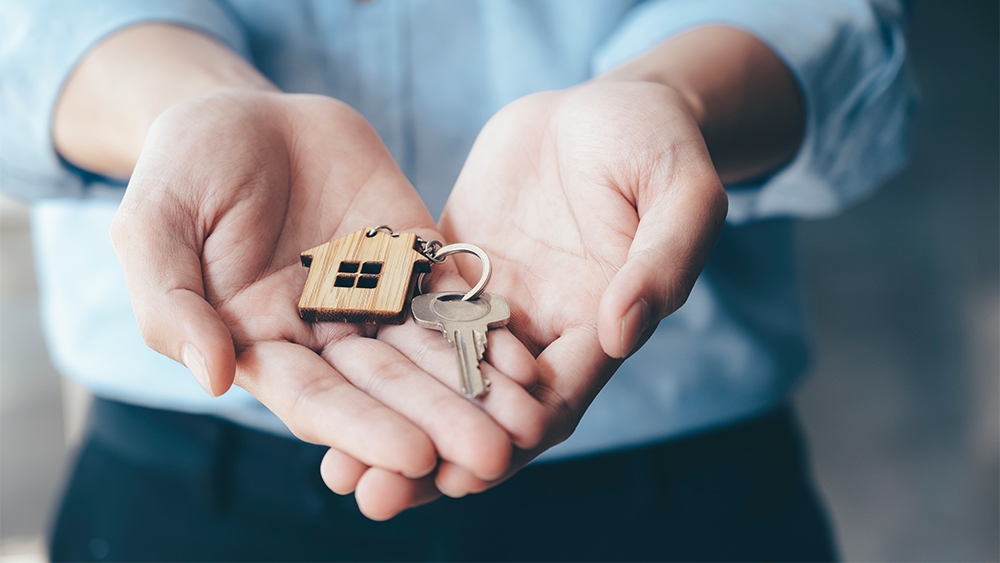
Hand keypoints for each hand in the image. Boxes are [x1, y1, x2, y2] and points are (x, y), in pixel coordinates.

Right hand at [110, 91, 544, 516]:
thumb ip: (171, 304)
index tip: (414, 458)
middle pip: (387, 387)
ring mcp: (375, 297)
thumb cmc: (184, 170)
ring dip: (474, 386)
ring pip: (429, 351)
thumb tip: (212, 376)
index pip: (317, 400)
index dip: (363, 429)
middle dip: (438, 421)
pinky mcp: (414, 259)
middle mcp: (325, 334)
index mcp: (261, 343)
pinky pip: (453, 296)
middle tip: (491, 456)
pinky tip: (525, 353)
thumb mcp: (151, 227)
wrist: (246, 114)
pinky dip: (487, 326)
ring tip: (525, 418)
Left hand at [324, 80, 727, 512]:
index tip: (462, 476)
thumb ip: (661, 263)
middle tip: (372, 497)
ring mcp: (492, 303)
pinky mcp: (453, 268)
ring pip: (438, 375)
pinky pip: (408, 315)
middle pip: (485, 410)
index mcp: (600, 328)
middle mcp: (541, 331)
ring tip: (332, 468)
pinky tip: (323, 374)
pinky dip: (374, 351)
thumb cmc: (658, 145)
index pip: (555, 403)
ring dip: (391, 420)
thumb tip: (622, 331)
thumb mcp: (681, 195)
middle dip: (432, 456)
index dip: (510, 441)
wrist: (605, 108)